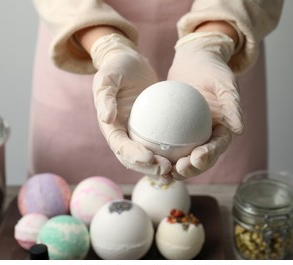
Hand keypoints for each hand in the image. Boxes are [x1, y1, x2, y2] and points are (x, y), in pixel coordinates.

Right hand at [91, 33, 171, 176]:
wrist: (130, 64)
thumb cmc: (117, 68)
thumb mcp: (108, 76)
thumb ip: (105, 95)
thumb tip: (106, 118)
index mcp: (111, 128)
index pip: (121, 147)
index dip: (134, 155)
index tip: (150, 157)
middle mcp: (124, 136)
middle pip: (134, 160)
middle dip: (149, 169)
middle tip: (167, 170)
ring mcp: (138, 136)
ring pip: (149, 159)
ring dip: (160, 170)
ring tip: (177, 173)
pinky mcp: (152, 132)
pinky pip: (161, 147)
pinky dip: (171, 156)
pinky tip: (187, 158)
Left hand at [167, 31, 243, 179]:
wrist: (194, 59)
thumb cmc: (212, 68)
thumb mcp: (224, 82)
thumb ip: (232, 104)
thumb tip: (240, 129)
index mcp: (222, 129)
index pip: (217, 147)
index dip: (209, 156)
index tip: (198, 159)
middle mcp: (206, 135)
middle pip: (199, 159)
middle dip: (191, 169)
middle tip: (178, 170)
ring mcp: (189, 134)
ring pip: (182, 155)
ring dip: (174, 165)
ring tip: (163, 170)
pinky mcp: (173, 129)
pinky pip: (166, 141)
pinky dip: (160, 149)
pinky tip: (148, 153)